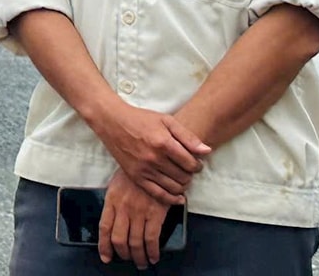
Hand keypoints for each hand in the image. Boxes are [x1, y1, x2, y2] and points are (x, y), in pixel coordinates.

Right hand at [94, 102, 209, 201]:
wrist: (112, 121)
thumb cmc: (140, 119)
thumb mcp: (166, 120)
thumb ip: (187, 136)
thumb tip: (207, 151)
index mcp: (164, 143)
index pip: (191, 164)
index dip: (198, 165)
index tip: (196, 162)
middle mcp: (154, 158)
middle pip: (184, 177)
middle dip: (190, 175)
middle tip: (188, 169)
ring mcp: (144, 169)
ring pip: (174, 187)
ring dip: (183, 185)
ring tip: (181, 177)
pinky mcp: (136, 176)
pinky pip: (158, 194)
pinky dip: (172, 199)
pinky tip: (179, 197)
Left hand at [100, 171, 173, 268]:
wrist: (154, 161)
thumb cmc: (135, 174)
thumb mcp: (118, 184)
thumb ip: (114, 203)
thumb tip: (114, 221)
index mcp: (112, 199)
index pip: (104, 228)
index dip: (104, 246)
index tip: (106, 257)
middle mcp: (123, 207)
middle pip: (119, 239)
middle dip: (123, 254)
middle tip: (128, 259)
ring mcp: (139, 211)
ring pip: (135, 243)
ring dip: (139, 257)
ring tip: (142, 262)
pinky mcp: (155, 213)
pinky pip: (152, 239)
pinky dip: (152, 252)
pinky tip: (154, 256)